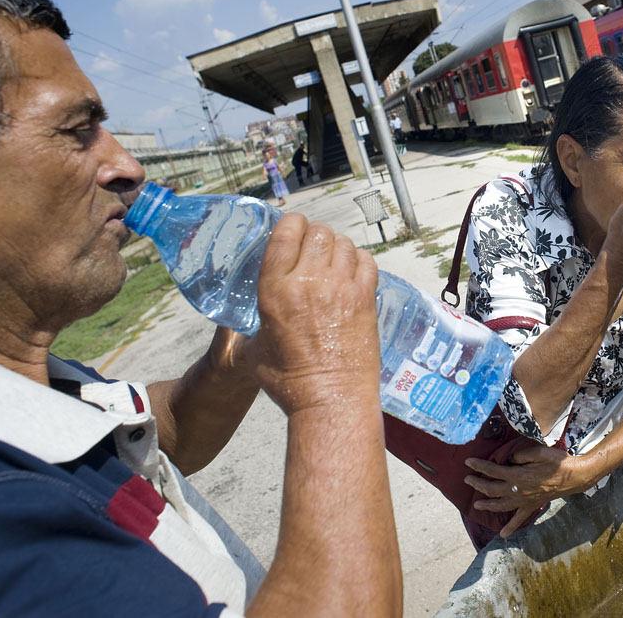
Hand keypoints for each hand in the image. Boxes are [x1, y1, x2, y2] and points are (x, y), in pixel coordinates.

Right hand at [246, 214, 380, 415]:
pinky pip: (367, 261)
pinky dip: (360, 261)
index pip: (286, 232)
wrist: (331, 400)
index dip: (291, 223)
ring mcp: (342, 287)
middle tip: (314, 247)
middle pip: (318, 232)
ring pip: (344, 243)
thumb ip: (256, 321)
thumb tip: (255, 316)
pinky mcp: (366, 298)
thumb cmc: (290, 382)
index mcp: (276, 289)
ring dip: (337, 247)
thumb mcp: (255, 348)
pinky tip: (354, 272)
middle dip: (315, 235)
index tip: (294, 228)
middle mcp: (310, 281)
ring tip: (334, 261)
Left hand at [464, 445, 595, 537]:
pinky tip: (503, 534)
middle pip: (492, 489)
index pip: (493, 471)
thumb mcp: (538, 452)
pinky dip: (511, 528)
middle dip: (477, 484)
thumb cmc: (557, 462)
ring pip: (500, 506)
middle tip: (467, 480)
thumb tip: (509, 460)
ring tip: (477, 506)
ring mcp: (524, 501)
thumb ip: (520, 455)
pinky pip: (519, 519)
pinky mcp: (531, 506)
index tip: (468, 462)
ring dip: (487, 505)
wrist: (574, 477)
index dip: (479, 466)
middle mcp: (518, 491)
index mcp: (518, 476)